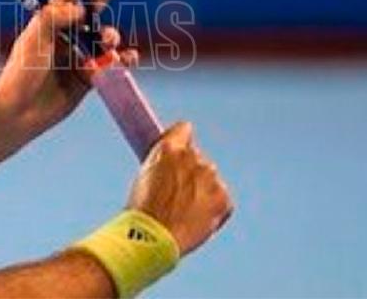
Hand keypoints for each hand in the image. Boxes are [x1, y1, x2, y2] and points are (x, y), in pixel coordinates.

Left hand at [0, 0, 139, 142]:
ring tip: (109, 41)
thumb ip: (56, 17)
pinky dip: (124, 59)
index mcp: (50, 20)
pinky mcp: (89, 77)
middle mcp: (67, 33)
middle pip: (96, 2)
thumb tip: (84, 9)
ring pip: (107, 36)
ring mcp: (80, 54)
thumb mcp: (34, 38)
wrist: (19, 115)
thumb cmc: (20, 74)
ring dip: (113, 34)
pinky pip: (113, 63)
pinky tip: (128, 58)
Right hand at [127, 122, 232, 255]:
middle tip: (176, 194)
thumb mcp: (144, 174)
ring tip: (184, 211)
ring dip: (202, 190)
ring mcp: (210, 178)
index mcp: (169, 148)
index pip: (184, 129)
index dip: (180, 142)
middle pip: (197, 158)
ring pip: (209, 179)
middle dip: (190, 172)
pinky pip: (221, 199)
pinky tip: (195, 219)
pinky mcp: (223, 198)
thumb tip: (171, 161)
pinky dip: (212, 208)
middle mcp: (193, 158)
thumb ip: (163, 161)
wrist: (153, 237)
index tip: (177, 155)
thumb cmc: (143, 210)